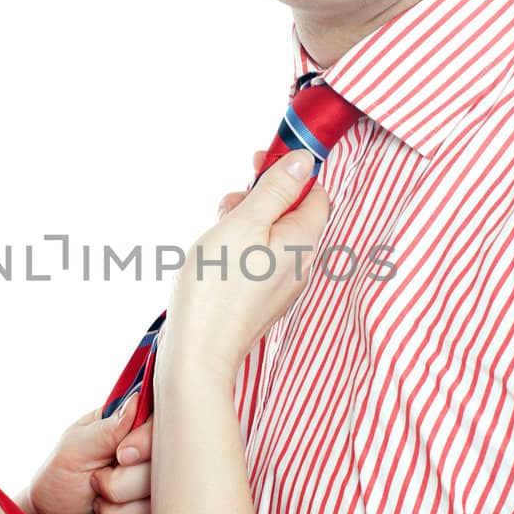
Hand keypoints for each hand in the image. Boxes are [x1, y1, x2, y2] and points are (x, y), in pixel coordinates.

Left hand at [19, 399, 154, 513]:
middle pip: (164, 472)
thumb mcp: (74, 450)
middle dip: (121, 486)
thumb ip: (106, 430)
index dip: (144, 446)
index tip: (120, 456)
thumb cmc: (57, 481)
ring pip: (159, 508)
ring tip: (99, 506)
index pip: (161, 428)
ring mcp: (156, 494)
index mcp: (132, 430)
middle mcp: (150, 460)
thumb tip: (135, 401)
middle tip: (95, 483)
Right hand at [159, 149, 328, 387]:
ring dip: (245, 222)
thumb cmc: (216, 288)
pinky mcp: (260, 300)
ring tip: (217, 232)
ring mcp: (281, 286)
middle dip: (260, 199)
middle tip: (229, 205)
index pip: (316, 194)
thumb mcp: (245, 223)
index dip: (290, 173)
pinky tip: (216, 256)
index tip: (258, 163)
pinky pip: (258, 260)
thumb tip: (306, 161)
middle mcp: (300, 266)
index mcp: (303, 242)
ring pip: (271, 236)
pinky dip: (239, 248)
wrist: (197, 352)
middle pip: (291, 214)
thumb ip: (276, 190)